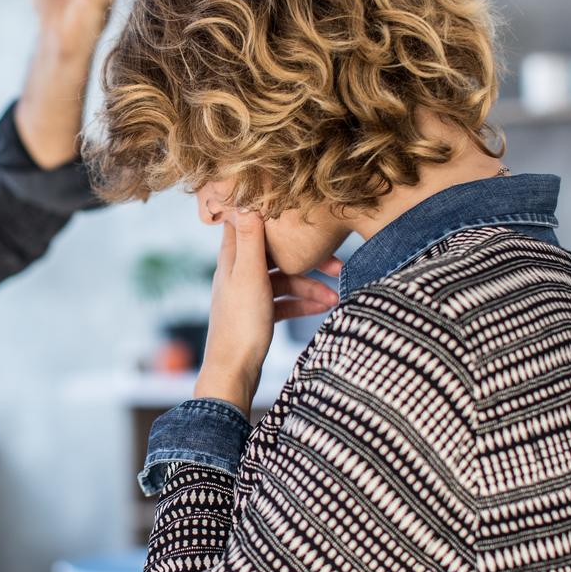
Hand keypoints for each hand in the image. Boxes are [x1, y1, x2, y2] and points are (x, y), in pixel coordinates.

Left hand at [194, 212, 342, 416]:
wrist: (233, 372)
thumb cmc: (240, 324)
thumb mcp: (249, 276)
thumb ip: (251, 240)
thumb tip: (248, 199)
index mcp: (233, 258)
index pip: (250, 223)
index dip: (270, 213)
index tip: (295, 205)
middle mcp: (239, 272)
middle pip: (276, 254)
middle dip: (306, 259)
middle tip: (338, 264)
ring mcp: (249, 294)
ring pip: (284, 280)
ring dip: (310, 287)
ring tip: (335, 299)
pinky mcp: (258, 314)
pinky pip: (285, 302)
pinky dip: (303, 304)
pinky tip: (324, 309)